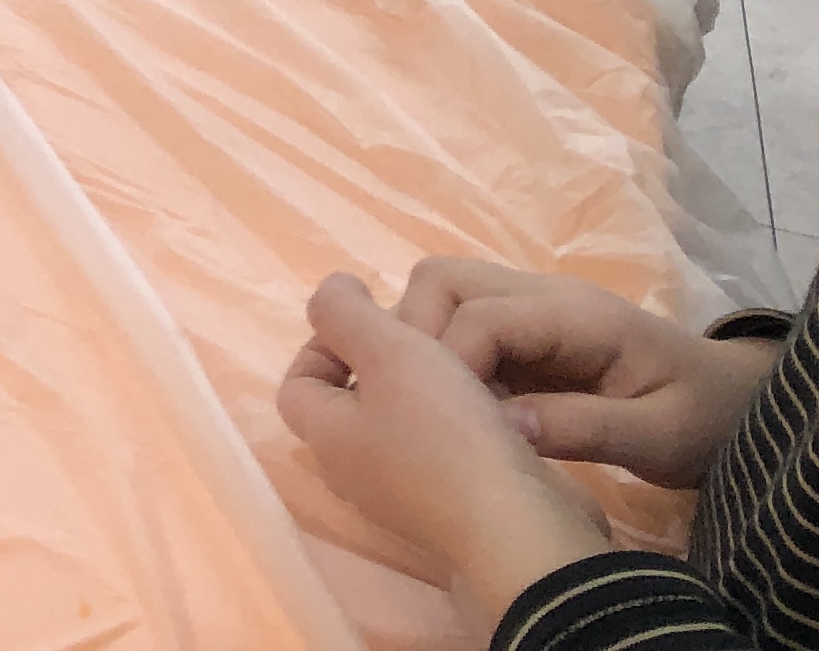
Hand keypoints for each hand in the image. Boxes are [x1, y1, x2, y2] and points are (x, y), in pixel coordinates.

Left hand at [280, 273, 614, 613]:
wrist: (520, 527)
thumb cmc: (446, 433)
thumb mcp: (388, 350)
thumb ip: (346, 313)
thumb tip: (331, 290)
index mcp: (327, 438)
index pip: (298, 384)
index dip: (323, 343)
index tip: (370, 318)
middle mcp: (354, 474)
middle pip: (349, 405)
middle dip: (379, 364)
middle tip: (421, 338)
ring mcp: (404, 499)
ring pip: (399, 428)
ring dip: (423, 392)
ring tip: (461, 363)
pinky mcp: (453, 511)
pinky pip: (440, 455)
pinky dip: (457, 425)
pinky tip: (493, 406)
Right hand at [395, 257, 780, 488]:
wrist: (737, 405)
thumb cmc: (705, 420)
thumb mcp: (660, 438)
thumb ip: (584, 429)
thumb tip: (501, 429)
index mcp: (577, 315)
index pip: (480, 314)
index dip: (449, 364)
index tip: (451, 425)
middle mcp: (542, 295)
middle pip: (443, 281)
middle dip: (417, 338)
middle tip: (430, 409)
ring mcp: (529, 309)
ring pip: (441, 295)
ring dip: (424, 345)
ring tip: (443, 410)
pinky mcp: (522, 333)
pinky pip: (459, 325)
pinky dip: (443, 360)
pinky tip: (464, 411)